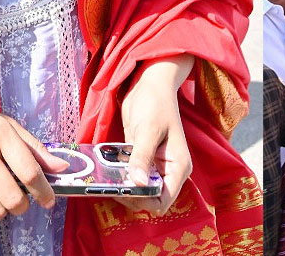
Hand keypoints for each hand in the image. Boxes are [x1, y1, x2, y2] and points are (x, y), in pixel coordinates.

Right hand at [0, 88, 68, 220]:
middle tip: (22, 199)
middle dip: (23, 205)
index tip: (49, 200)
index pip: (29, 171)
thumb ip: (34, 147)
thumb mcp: (5, 124)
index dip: (44, 191)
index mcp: (0, 134)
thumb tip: (61, 168)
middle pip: (13, 198)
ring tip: (1, 196)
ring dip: (3, 209)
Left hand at [119, 57, 193, 215]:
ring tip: (106, 179)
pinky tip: (107, 170)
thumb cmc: (155, 103)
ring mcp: (154, 165)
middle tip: (111, 186)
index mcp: (178, 167)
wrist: (150, 83)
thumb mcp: (148, 129)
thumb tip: (137, 183)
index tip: (124, 191)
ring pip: (138, 189)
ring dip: (123, 187)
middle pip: (149, 198)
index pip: (163, 200)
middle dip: (131, 195)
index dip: (144, 201)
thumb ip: (142, 157)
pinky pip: (130, 175)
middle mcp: (167, 170)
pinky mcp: (141, 158)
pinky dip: (119, 176)